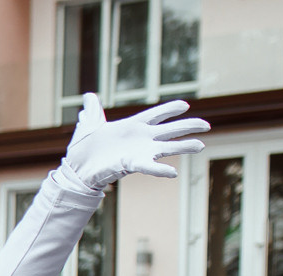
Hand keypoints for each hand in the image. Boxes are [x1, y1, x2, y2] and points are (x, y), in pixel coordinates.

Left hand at [55, 95, 206, 194]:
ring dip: (184, 146)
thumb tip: (88, 96)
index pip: (156, 115)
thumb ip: (93, 110)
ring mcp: (139, 152)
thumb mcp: (89, 125)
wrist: (75, 169)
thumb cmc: (85, 150)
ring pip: (167, 147)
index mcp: (133, 126)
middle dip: (188, 126)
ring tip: (200, 145)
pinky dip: (161, 170)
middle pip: (169, 130)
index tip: (185, 105)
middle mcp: (140, 139)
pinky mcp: (131, 165)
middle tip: (207, 125)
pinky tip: (173, 173)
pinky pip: (150, 167)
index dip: (169, 109)